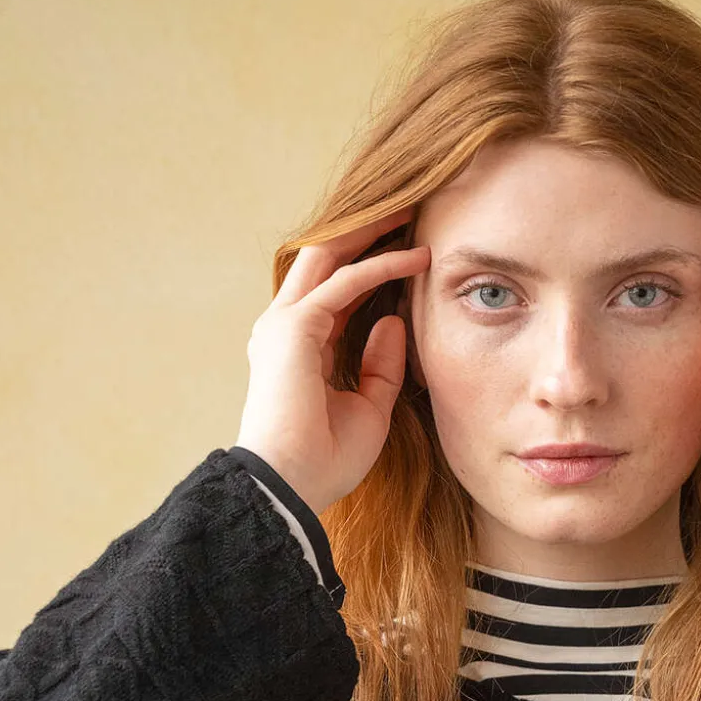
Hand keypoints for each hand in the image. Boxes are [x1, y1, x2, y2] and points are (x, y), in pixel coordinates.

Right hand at [235, 208, 430, 514]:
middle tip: (410, 211)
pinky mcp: (295, 328)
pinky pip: (346, 283)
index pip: (334, 291)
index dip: (370, 266)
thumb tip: (394, 319)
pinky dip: (381, 266)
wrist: (291, 489)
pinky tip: (415, 258)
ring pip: (330, 256)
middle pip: (326, 259)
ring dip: (372, 232)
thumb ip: (381, 366)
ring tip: (413, 214)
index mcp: (297, 348)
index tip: (410, 250)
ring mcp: (285, 324)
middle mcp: (284, 327)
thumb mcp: (369, 410)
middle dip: (367, 231)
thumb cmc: (325, 462)